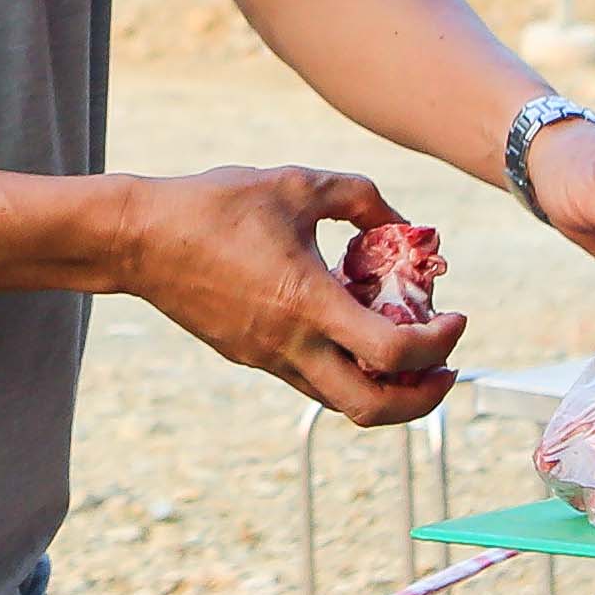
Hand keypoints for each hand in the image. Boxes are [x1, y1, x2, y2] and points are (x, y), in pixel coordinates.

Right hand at [115, 166, 464, 423]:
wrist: (138, 238)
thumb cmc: (217, 205)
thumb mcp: (298, 184)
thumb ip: (361, 198)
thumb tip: (403, 223)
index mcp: (308, 304)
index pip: (393, 353)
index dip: (439, 346)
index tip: (455, 319)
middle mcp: (290, 344)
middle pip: (371, 410)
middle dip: (422, 400)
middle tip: (445, 369)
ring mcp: (267, 358)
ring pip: (340, 401)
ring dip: (385, 389)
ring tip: (407, 352)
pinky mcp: (249, 356)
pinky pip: (310, 378)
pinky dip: (346, 366)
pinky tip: (351, 326)